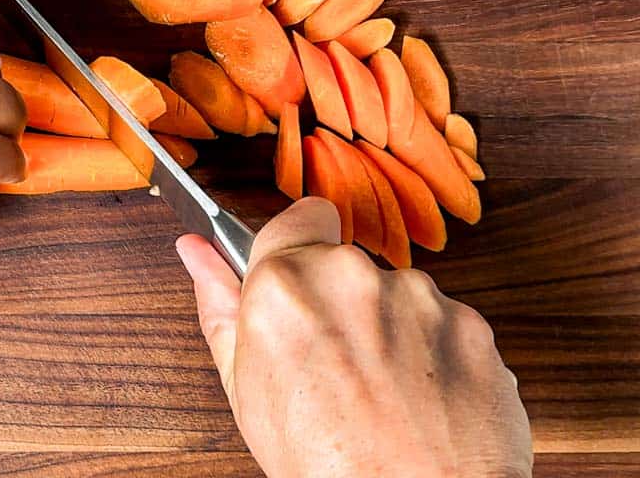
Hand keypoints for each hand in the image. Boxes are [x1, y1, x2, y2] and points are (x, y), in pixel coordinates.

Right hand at [177, 198, 531, 477]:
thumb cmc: (326, 465)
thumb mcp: (244, 389)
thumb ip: (220, 305)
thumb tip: (196, 252)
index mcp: (285, 284)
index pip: (300, 216)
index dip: (299, 249)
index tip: (299, 284)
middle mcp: (353, 276)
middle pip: (346, 263)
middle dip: (339, 301)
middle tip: (332, 364)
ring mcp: (419, 297)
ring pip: (396, 295)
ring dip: (387, 329)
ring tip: (380, 394)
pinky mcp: (471, 324)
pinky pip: (444, 324)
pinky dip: (434, 355)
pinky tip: (418, 400)